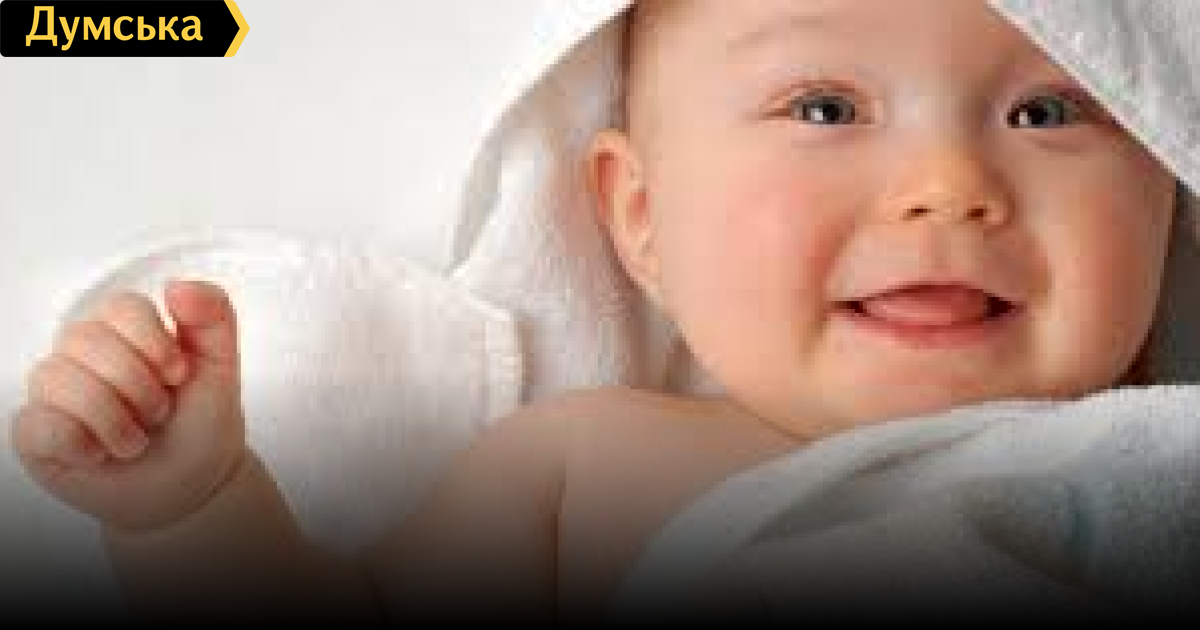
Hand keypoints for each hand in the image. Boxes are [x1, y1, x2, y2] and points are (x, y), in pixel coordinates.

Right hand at [12, 279, 248, 532]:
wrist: (191, 481)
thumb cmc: (200, 419)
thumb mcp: (221, 364)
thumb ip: (214, 315)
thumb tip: (176, 285)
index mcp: (123, 327)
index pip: (121, 307)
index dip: (154, 343)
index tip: (178, 374)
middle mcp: (81, 351)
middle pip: (86, 339)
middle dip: (139, 386)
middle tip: (160, 413)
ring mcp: (54, 391)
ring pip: (56, 378)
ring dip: (115, 420)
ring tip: (136, 439)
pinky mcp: (35, 433)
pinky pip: (37, 424)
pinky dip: (80, 445)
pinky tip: (100, 453)